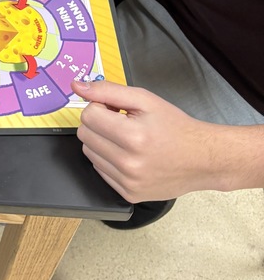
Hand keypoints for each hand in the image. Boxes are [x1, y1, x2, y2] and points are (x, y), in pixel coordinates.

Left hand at [71, 78, 214, 201]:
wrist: (202, 159)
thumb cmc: (176, 127)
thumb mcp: (144, 99)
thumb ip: (107, 90)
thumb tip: (77, 85)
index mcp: (133, 137)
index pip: (89, 115)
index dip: (100, 106)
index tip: (114, 108)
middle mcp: (128, 164)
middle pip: (84, 134)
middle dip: (98, 123)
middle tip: (121, 121)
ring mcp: (128, 183)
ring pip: (89, 153)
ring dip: (101, 141)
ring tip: (126, 138)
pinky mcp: (129, 194)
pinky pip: (100, 170)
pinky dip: (108, 159)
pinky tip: (128, 154)